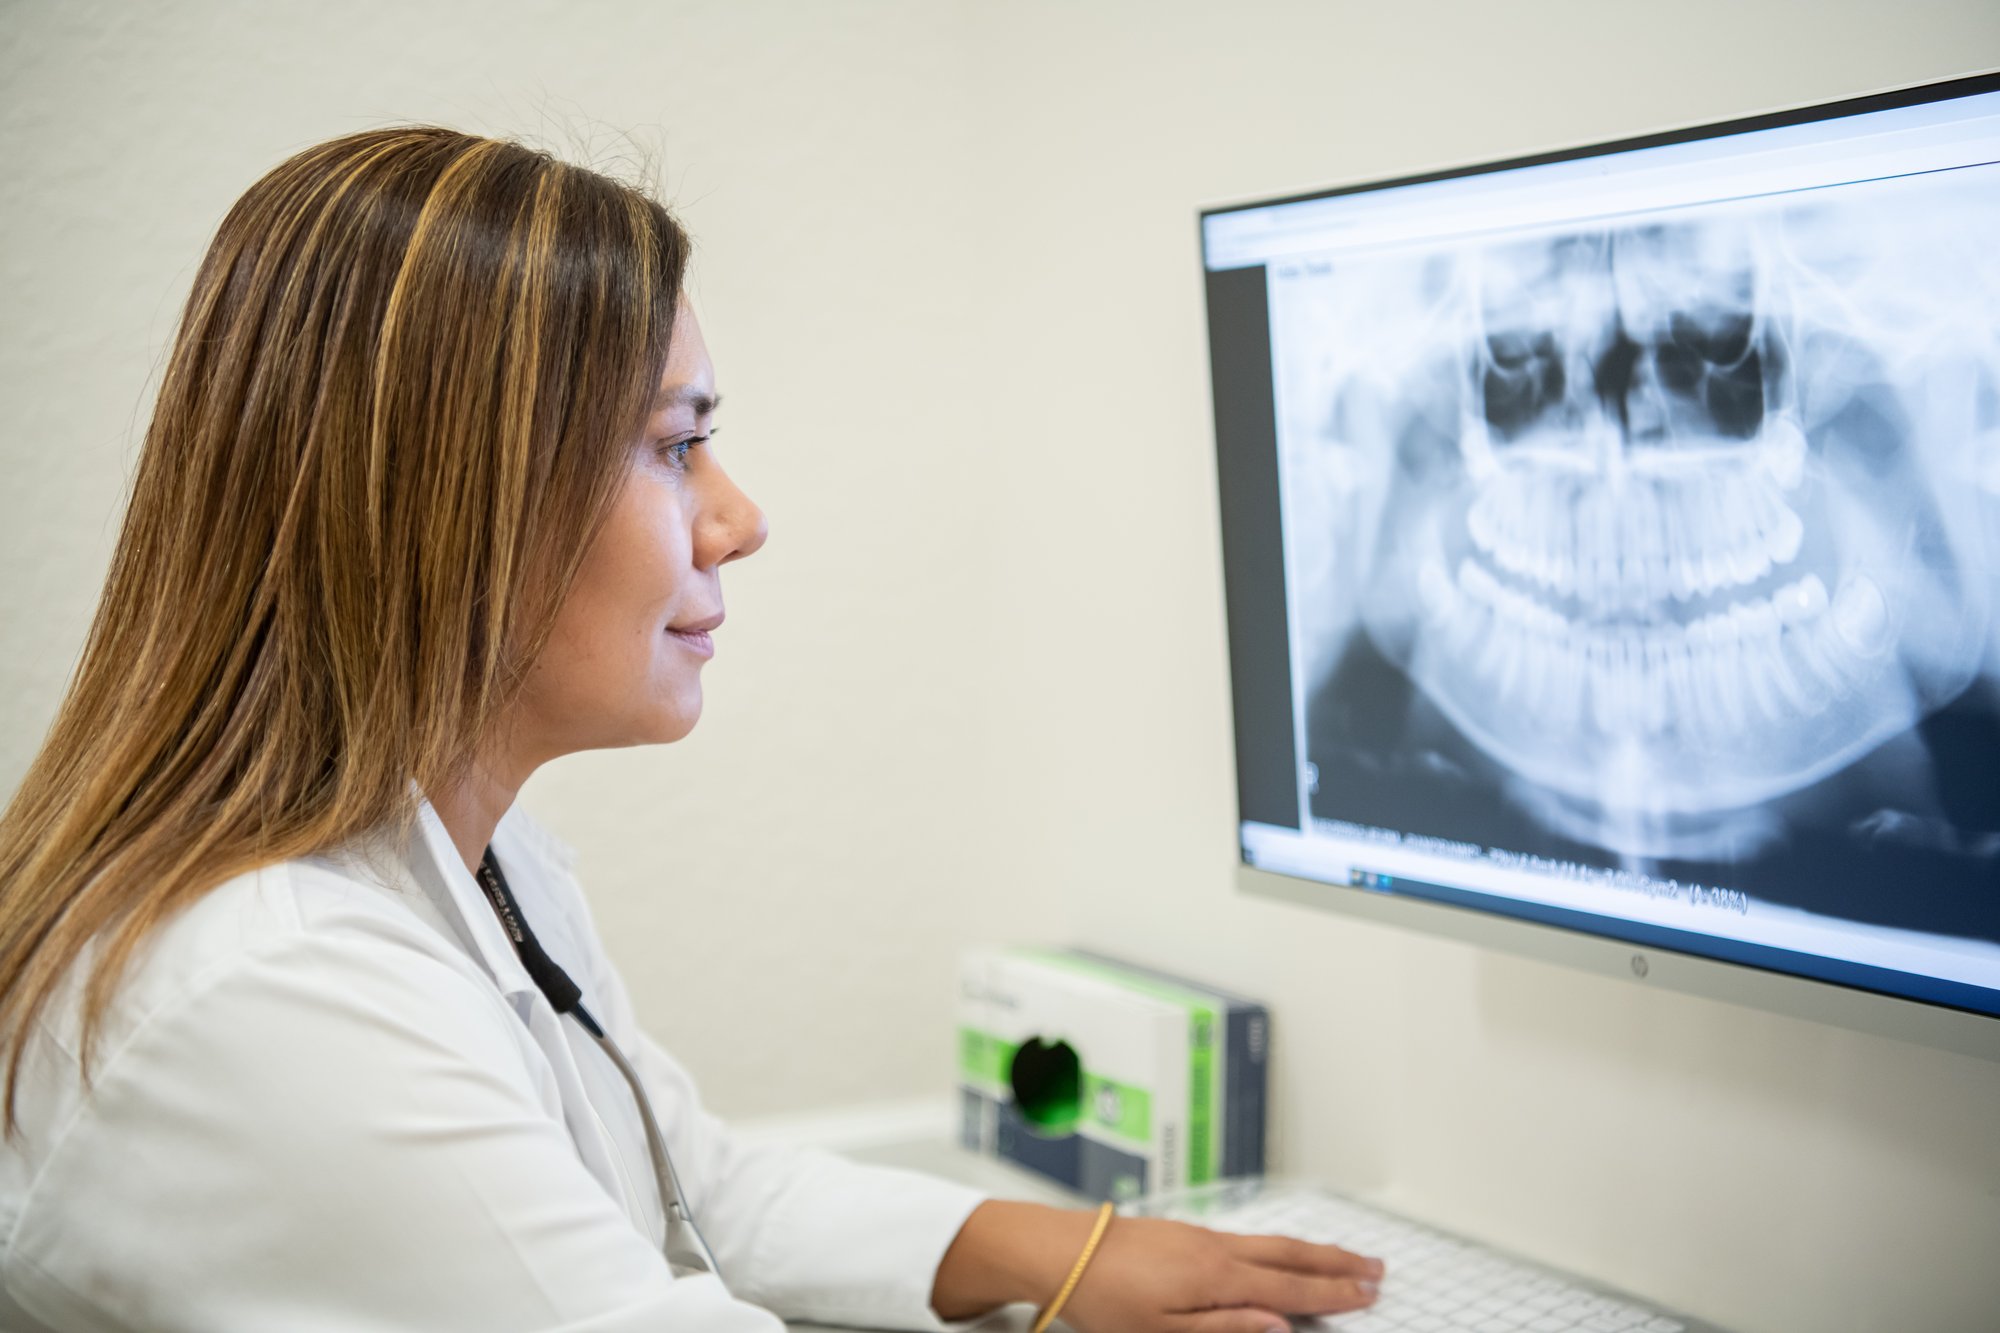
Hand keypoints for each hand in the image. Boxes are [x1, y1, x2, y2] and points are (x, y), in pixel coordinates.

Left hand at [1061, 1212, 1380, 1332]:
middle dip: (1338, 1263)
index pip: (1291, 1289)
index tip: (1369, 1294)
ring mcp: (1202, 1236)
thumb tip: (1281, 1328)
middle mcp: (1217, 1249)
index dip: (1334, 1294)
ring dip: (1312, 1252)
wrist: (1062, 1251)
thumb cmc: (1105, 1298)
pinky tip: (1278, 1254)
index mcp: (1219, 1277)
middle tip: (1377, 1268)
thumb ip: (1228, 1328)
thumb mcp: (1165, 1332)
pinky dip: (1279, 1246)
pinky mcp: (1185, 1232)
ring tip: (1343, 1258)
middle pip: (1292, 1255)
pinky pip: (1248, 1239)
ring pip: (1272, 1243)